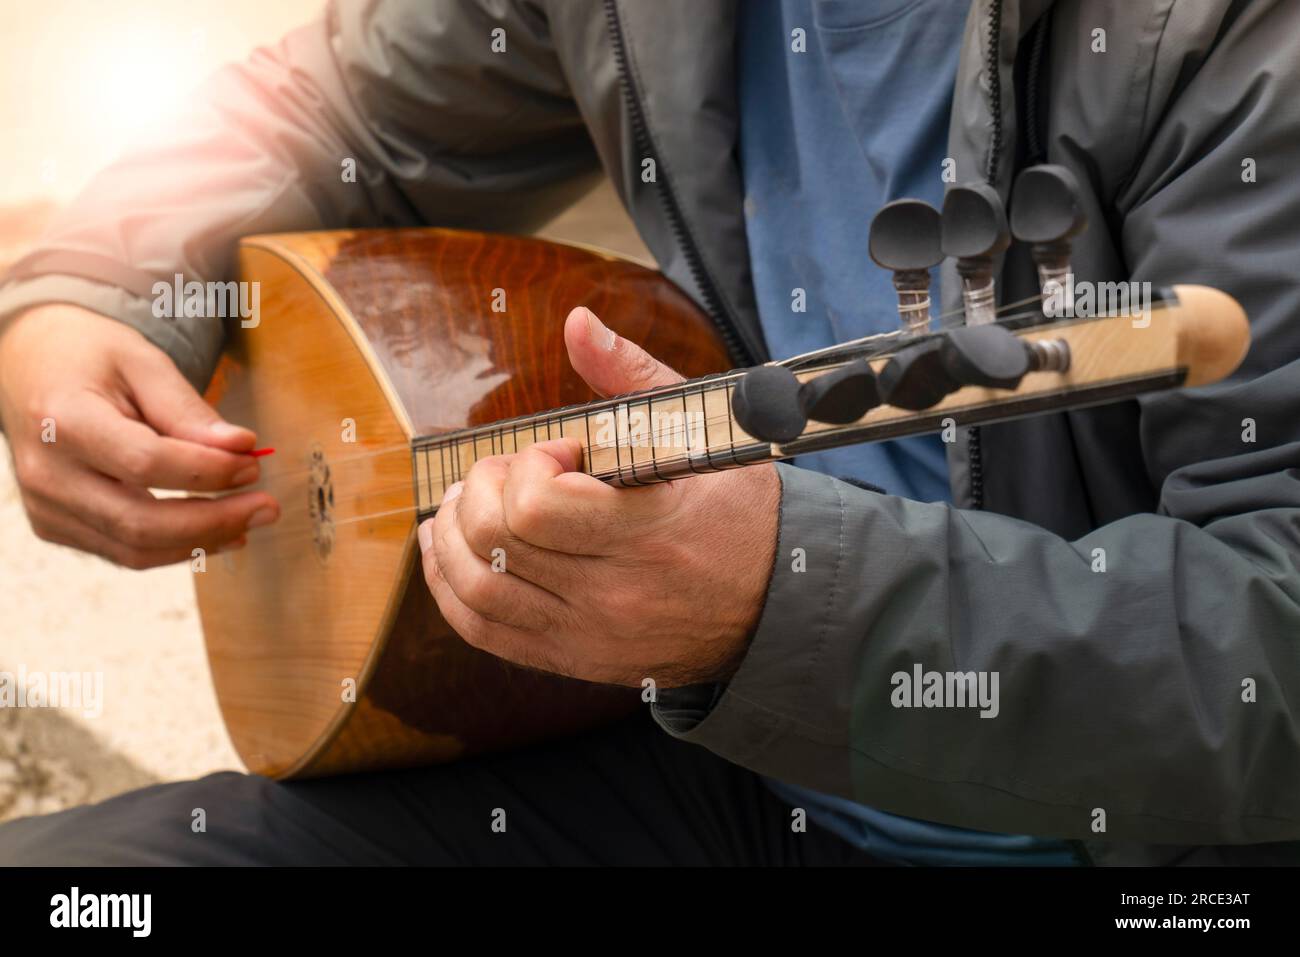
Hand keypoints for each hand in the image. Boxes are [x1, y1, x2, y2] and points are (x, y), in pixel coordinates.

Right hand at [0, 304, 279, 567]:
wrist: (29, 365)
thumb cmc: (88, 357)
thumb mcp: (141, 362)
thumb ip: (188, 410)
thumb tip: (242, 449)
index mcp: (63, 420)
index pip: (146, 463)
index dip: (208, 471)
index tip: (253, 464)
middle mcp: (47, 473)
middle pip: (140, 523)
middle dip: (214, 522)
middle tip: (266, 508)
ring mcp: (46, 506)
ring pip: (134, 550)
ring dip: (201, 542)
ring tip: (248, 519)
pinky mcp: (54, 525)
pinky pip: (123, 551)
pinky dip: (175, 546)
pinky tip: (213, 529)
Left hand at [419, 306, 778, 687]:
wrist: (775, 607)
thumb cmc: (739, 514)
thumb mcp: (706, 434)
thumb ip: (633, 377)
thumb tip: (577, 323)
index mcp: (650, 534)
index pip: (536, 508)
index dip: (531, 465)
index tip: (563, 452)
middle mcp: (612, 594)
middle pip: (494, 542)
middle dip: (482, 489)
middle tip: (513, 472)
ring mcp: (587, 634)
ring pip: (475, 589)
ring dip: (452, 535)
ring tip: (467, 503)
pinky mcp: (570, 659)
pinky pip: (482, 630)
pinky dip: (450, 584)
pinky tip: (451, 548)